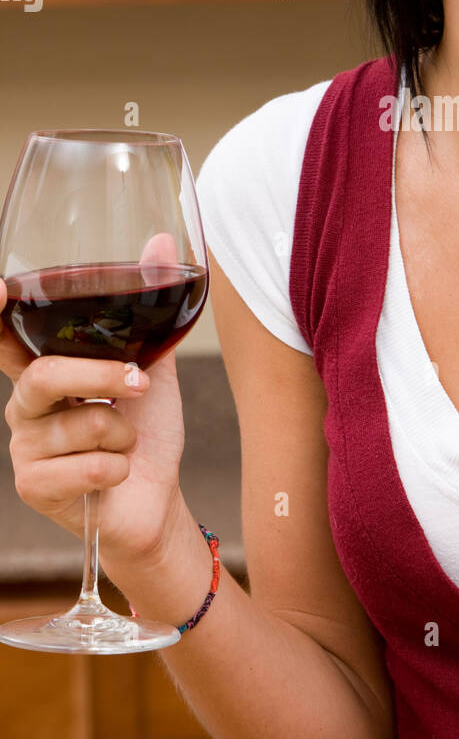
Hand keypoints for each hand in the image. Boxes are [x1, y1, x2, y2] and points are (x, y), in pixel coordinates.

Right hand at [1, 234, 186, 562]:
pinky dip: (118, 468)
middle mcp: (25, 404)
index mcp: (45, 370)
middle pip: (46, 375)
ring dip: (124, 435)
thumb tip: (162, 241)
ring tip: (123, 443)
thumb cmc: (145, 429)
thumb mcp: (153, 366)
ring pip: (82, 424)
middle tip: (138, 384)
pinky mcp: (34, 487)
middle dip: (103, 378)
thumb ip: (151, 310)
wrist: (156, 497)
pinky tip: (113, 474)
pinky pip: (88, 466)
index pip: (6, 339)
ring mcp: (24, 447)